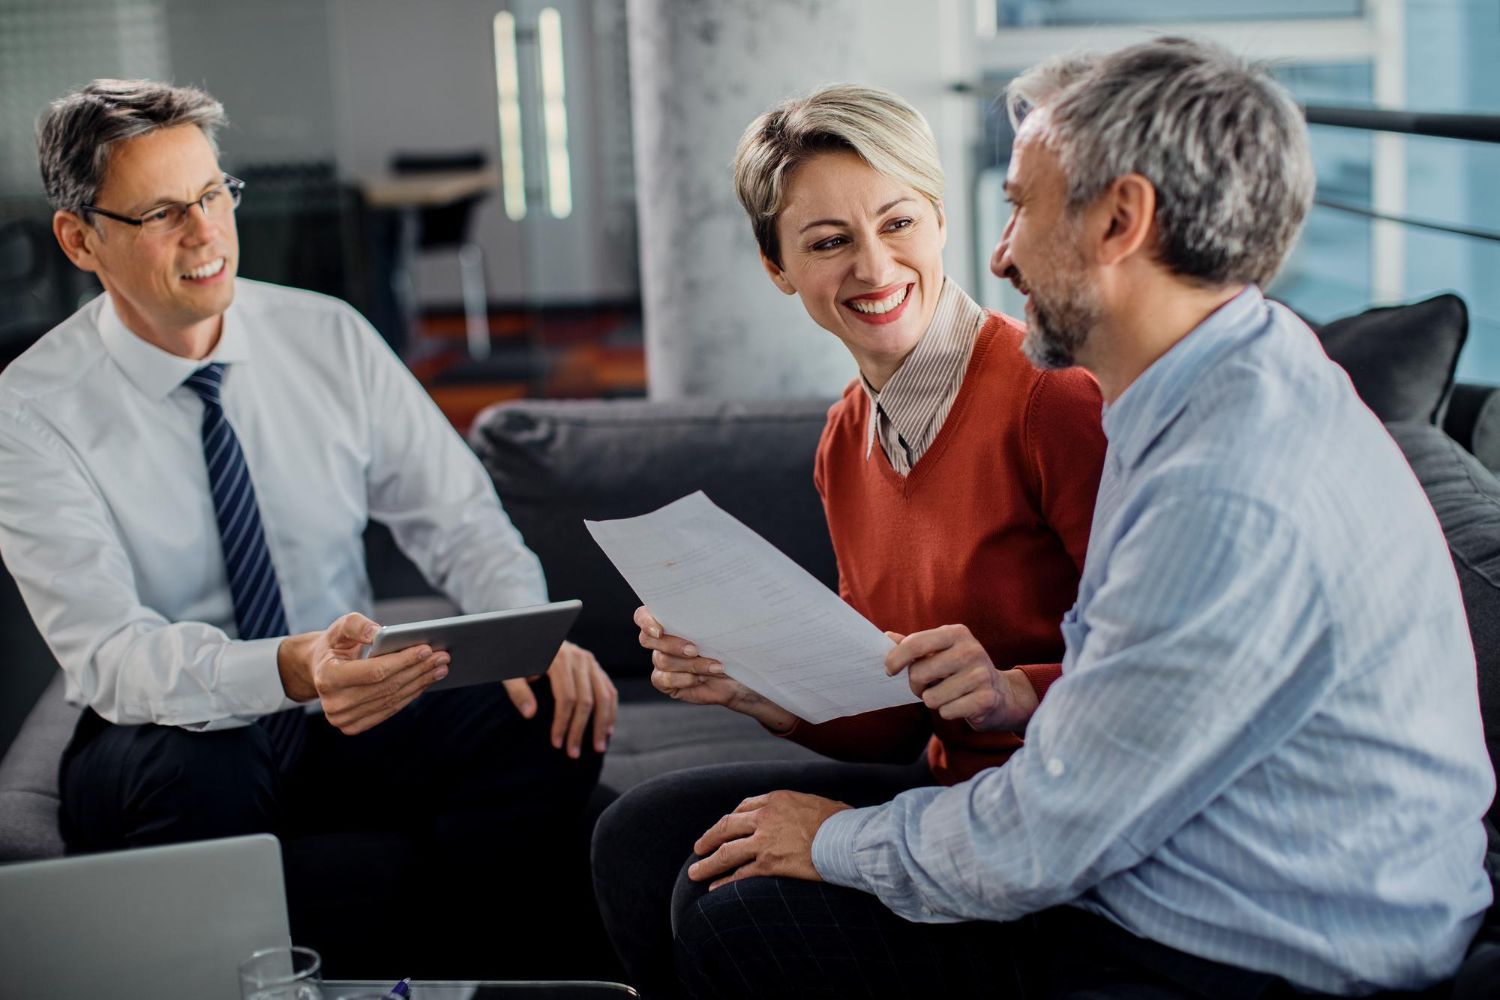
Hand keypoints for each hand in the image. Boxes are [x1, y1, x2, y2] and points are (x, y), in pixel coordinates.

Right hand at [278, 612, 449, 735]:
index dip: (403, 661)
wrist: (318, 670)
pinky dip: (410, 695)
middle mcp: (333, 703)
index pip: (374, 671)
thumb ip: (357, 625)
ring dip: (420, 683)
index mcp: (327, 677)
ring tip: (440, 668)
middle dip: (418, 670)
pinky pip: (389, 710)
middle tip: (443, 657)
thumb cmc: (334, 645)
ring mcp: (343, 719)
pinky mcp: (354, 726)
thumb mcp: (340, 628)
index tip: (427, 648)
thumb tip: (379, 632)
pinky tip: (425, 681)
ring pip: (391, 700)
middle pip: (387, 687)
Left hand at [504, 640, 617, 757]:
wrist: (530, 638)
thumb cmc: (518, 660)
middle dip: (581, 729)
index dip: (563, 722)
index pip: (567, 697)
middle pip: (587, 700)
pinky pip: (608, 690)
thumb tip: (530, 714)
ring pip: (604, 696)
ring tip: (598, 748)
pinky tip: (607, 730)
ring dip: (602, 724)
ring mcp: (590, 661)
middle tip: (573, 753)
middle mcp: (579, 658)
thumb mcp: (510, 672)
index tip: (556, 743)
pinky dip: (610, 711)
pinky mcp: (594, 666)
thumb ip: (517, 690)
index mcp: (558, 659)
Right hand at [635, 606, 796, 732]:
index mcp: (670, 619)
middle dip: (673, 645)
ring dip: (690, 664)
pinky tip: (700, 678)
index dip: (646, 621)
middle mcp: (661, 640)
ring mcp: (662, 661)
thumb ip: (710, 616)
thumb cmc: (734, 645)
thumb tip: (714, 602)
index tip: (660, 630)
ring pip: (662, 661)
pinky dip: (683, 679)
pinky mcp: (667, 682)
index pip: (643, 616)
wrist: (743, 675)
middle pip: (648, 639)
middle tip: (696, 649)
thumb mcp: (725, 627)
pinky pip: (663, 680)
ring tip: (715, 666)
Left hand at [688, 790, 849, 888]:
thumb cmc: (842, 822)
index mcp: (776, 799)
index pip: (744, 807)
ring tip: (695, 873)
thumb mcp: (818, 804)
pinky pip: (740, 874)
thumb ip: (802, 809)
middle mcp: (765, 817)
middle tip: (698, 848)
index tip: (723, 828)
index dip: (730, 820)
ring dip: (707, 863)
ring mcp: (764, 841)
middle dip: (709, 838)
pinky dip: (725, 882)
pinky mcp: (769, 864)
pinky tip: (715, 888)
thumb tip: (807, 815)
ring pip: (726, 852)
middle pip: (726, 827)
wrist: (848, 839)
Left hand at [885, 625, 1037, 731]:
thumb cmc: (961, 670)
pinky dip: (948, 712)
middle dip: (916, 686)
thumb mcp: (940, 652)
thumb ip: (914, 646)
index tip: (889, 671)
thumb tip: (886, 637)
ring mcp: (981, 674)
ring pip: (931, 697)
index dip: (896, 659)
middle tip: (927, 686)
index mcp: (956, 633)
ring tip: (949, 694)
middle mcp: (971, 650)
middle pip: (918, 673)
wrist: (1002, 694)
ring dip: (934, 701)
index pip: (916, 643)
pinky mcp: (986, 699)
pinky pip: (947, 712)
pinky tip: (961, 704)